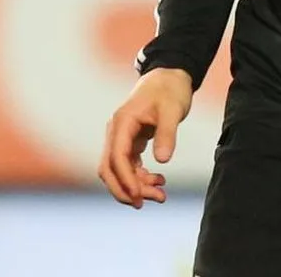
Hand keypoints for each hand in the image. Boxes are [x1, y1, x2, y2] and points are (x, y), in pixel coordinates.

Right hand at [98, 68, 192, 207]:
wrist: (169, 77)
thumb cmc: (170, 91)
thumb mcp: (172, 110)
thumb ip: (167, 134)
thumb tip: (163, 160)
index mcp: (122, 122)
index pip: (116, 157)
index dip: (125, 179)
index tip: (139, 197)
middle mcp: (116, 131)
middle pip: (108, 169)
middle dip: (124, 189)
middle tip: (146, 204)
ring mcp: (121, 137)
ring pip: (118, 171)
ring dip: (135, 186)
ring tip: (161, 195)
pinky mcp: (129, 142)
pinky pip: (128, 166)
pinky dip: (140, 178)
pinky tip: (158, 181)